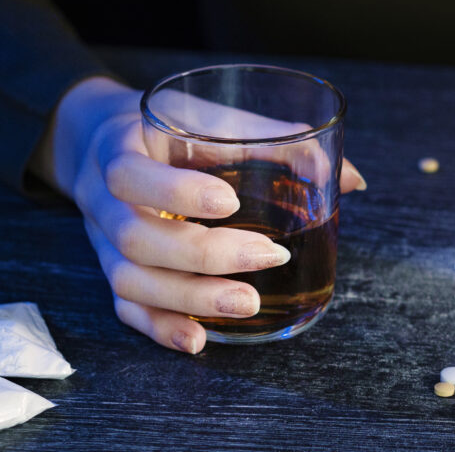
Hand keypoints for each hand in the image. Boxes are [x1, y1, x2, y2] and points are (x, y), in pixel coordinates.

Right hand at [34, 76, 364, 352]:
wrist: (106, 135)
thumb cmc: (175, 125)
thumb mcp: (214, 116)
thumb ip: (276, 138)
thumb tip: (352, 180)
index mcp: (119, 148)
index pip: (128, 175)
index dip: (175, 195)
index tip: (232, 204)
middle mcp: (102, 200)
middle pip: (135, 239)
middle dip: (204, 255)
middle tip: (269, 256)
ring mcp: (102, 240)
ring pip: (128, 280)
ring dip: (189, 298)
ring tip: (247, 303)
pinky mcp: (113, 269)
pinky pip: (125, 307)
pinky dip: (159, 327)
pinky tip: (198, 338)